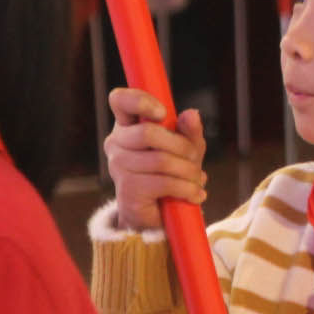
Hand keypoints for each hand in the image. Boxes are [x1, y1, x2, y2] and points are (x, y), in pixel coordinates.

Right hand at [106, 88, 205, 231]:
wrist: (159, 212)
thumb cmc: (172, 171)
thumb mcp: (187, 148)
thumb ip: (190, 131)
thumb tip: (191, 114)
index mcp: (128, 124)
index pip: (120, 100)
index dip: (140, 101)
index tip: (162, 112)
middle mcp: (116, 143)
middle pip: (148, 133)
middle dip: (182, 147)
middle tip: (194, 159)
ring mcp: (118, 167)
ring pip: (161, 161)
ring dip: (188, 172)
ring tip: (196, 180)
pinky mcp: (127, 190)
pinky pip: (164, 183)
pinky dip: (186, 188)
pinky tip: (194, 194)